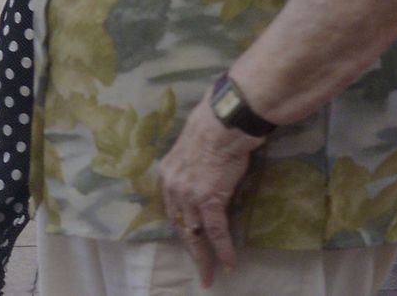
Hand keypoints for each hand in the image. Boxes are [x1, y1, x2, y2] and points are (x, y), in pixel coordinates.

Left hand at [156, 94, 263, 287]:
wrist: (223, 121)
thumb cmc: (212, 127)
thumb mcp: (191, 149)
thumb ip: (192, 167)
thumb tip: (205, 178)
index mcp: (167, 172)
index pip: (171, 208)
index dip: (180, 226)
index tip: (188, 239)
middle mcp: (173, 186)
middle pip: (180, 224)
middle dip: (190, 248)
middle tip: (198, 268)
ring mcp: (189, 194)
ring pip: (195, 233)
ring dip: (204, 256)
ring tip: (209, 274)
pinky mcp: (209, 199)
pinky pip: (216, 231)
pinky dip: (223, 249)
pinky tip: (228, 264)